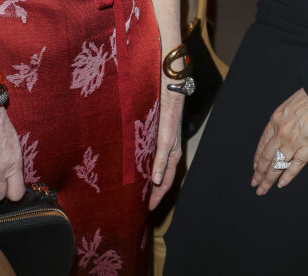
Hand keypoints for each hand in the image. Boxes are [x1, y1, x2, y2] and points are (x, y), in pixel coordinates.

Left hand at [148, 87, 182, 210]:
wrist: (167, 99)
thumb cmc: (168, 120)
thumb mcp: (165, 141)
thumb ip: (160, 160)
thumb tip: (156, 181)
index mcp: (173, 157)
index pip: (166, 182)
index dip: (158, 196)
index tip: (149, 208)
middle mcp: (167, 154)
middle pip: (160, 178)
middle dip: (152, 191)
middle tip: (140, 204)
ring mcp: (160, 148)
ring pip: (153, 169)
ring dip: (147, 180)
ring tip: (136, 191)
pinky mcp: (153, 140)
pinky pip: (148, 159)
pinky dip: (143, 167)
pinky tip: (135, 170)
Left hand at [252, 88, 307, 194]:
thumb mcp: (288, 104)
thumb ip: (281, 118)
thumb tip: (277, 130)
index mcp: (275, 120)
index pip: (262, 144)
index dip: (258, 158)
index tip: (255, 168)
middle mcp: (281, 132)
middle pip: (267, 157)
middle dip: (259, 173)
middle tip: (255, 184)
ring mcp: (294, 141)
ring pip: (278, 164)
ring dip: (269, 179)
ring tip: (263, 189)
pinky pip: (296, 165)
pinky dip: (288, 176)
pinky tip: (281, 184)